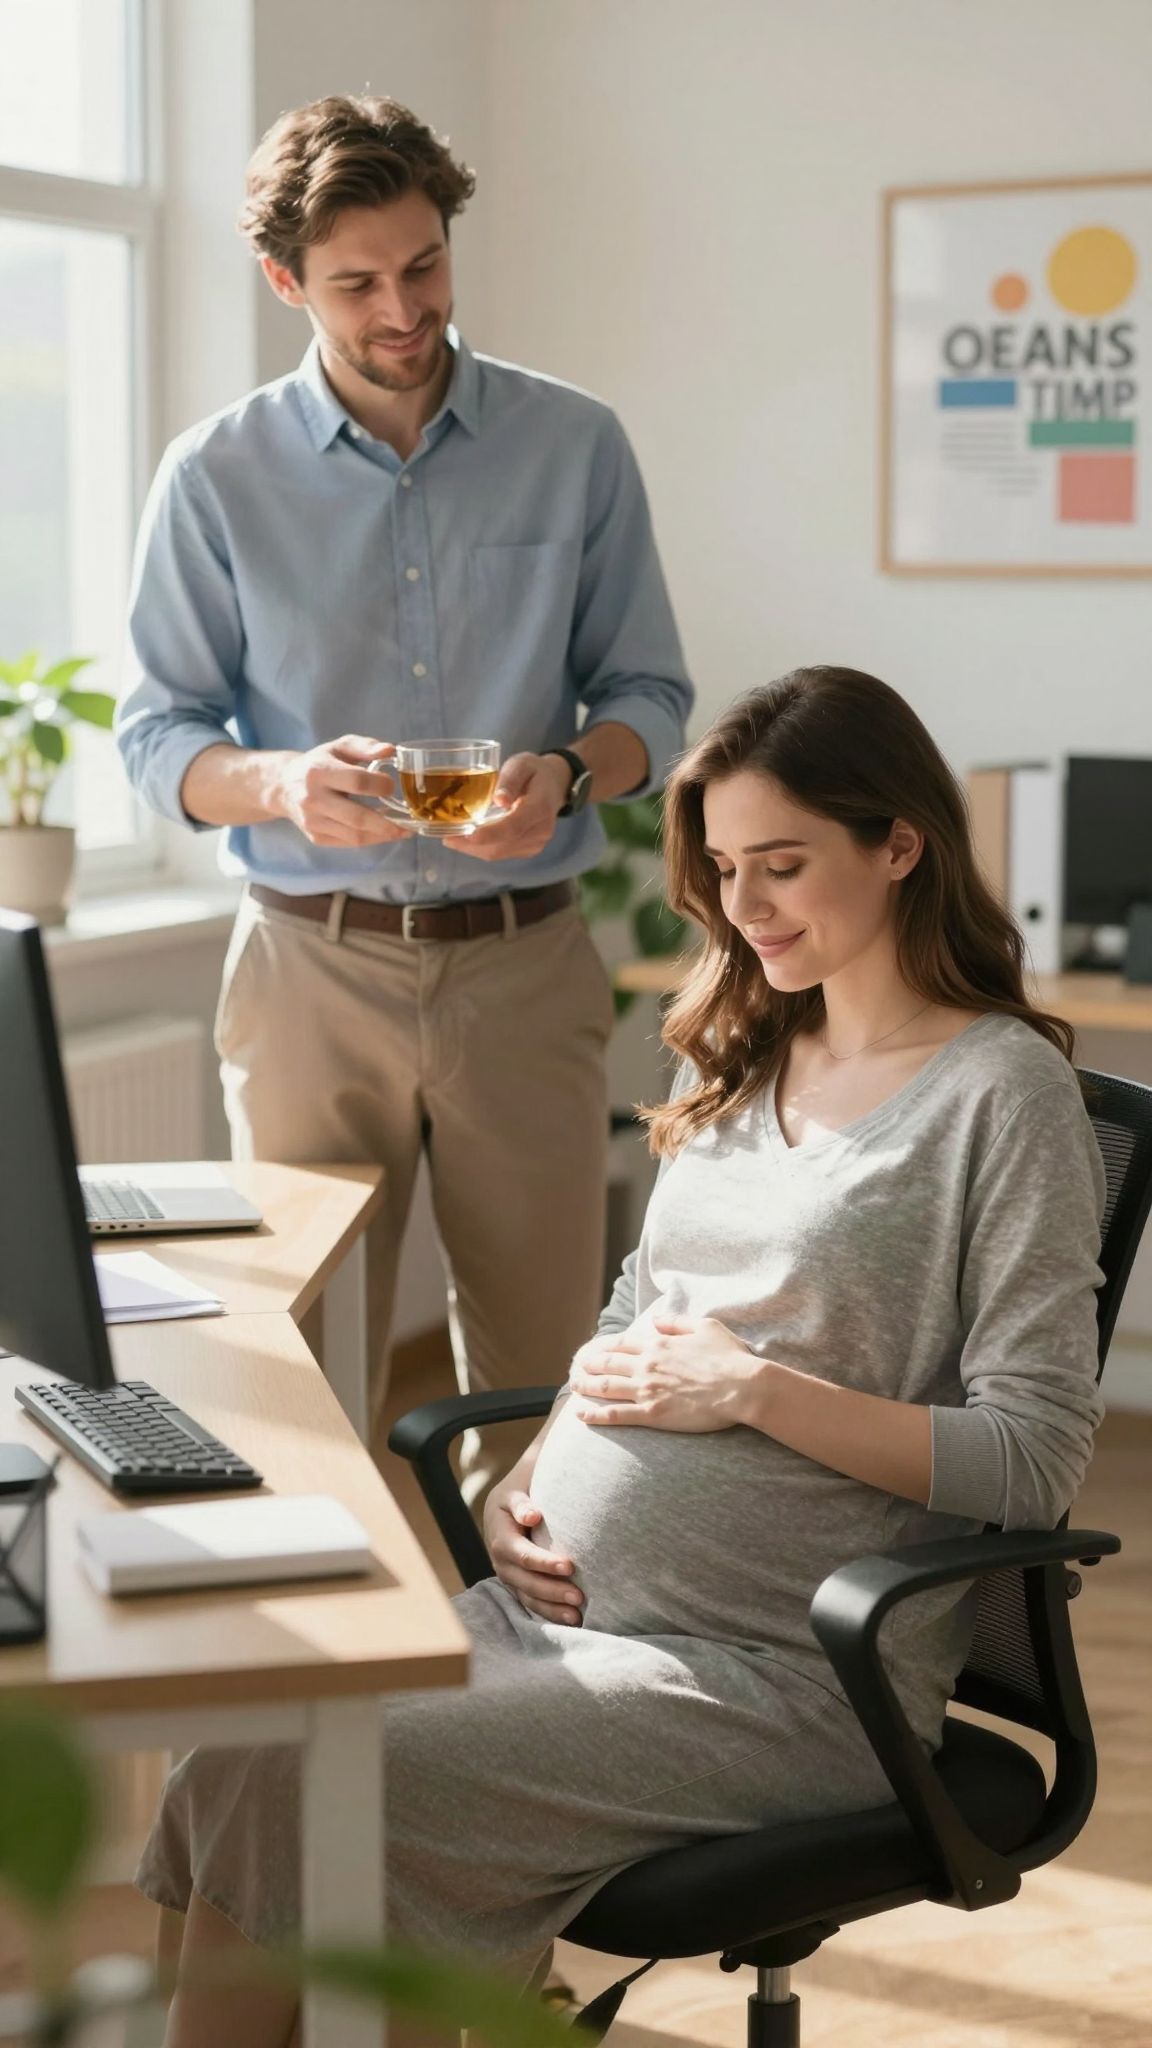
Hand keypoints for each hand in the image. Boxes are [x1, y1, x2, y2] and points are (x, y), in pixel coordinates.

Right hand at [270, 735, 411, 847]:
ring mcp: (312, 821)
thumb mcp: (339, 747)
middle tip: (409, 822)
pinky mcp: (315, 836)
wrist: (284, 786)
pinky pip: (349, 842)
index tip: (391, 786)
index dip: (380, 785)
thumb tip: (390, 750)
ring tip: (402, 830)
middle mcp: (312, 798)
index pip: (356, 781)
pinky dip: (371, 839)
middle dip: (387, 823)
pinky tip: (384, 832)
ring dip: (383, 835)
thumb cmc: (320, 763)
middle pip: (357, 817)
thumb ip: (365, 746)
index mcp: (318, 771)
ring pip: (355, 835)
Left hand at [446, 751, 572, 861]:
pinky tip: (467, 838)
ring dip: (473, 848)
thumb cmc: (534, 771)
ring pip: (498, 852)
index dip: (489, 833)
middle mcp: (541, 830)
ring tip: (451, 836)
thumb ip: (510, 780)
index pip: (514, 826)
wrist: (554, 784)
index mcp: (540, 807)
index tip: (466, 835)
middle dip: (471, 844)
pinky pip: (501, 853)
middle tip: (445, 835)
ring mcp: (536, 843)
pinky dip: (481, 847)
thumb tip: (498, 800)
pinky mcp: (529, 849)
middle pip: (501, 845)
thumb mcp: (521, 764)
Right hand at [483, 1479, 583, 1625]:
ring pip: (528, 1598)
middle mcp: (502, 1562)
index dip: (544, 1563)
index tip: (569, 1566)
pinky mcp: (519, 1585)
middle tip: (579, 1596)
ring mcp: (510, 1576)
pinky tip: (572, 1620)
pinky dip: (550, 1613)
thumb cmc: (517, 1495)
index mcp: (500, 1538)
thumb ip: (520, 1503)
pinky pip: (532, 1603)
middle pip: (525, 1582)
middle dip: (552, 1592)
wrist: (504, 1507)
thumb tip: (532, 1516)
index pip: (522, 1555)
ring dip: (552, 1609)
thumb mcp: (513, 1493)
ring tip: (577, 1617)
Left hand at [570, 1315, 763, 1432]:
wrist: (743, 1387)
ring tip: (573, 1387)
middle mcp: (647, 1364)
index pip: (621, 1343)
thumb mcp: (705, 1327)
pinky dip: (595, 1414)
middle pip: (607, 1363)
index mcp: (659, 1343)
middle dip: (588, 1365)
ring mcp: (647, 1390)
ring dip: (585, 1386)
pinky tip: (581, 1415)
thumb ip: (677, 1322)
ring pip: (605, 1387)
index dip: (603, 1347)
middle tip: (576, 1369)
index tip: (593, 1351)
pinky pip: (616, 1414)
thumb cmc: (730, 1357)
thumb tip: (656, 1321)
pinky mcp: (652, 1414)